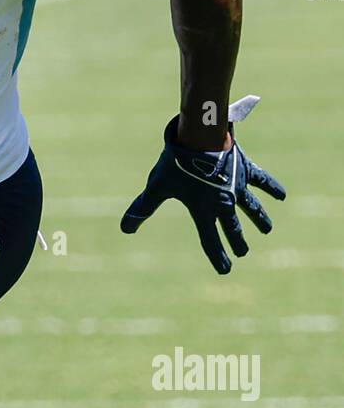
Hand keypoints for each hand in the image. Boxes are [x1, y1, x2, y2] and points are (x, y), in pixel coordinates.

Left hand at [120, 96, 285, 273]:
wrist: (199, 136)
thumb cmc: (176, 163)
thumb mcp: (157, 187)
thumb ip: (142, 208)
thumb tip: (125, 229)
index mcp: (203, 211)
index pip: (210, 241)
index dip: (218, 257)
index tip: (225, 270)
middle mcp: (224, 203)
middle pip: (233, 227)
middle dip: (238, 241)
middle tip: (243, 252)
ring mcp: (237, 186)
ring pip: (251, 207)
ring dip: (259, 219)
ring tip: (266, 229)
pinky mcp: (245, 169)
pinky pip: (262, 181)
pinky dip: (272, 188)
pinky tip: (281, 196)